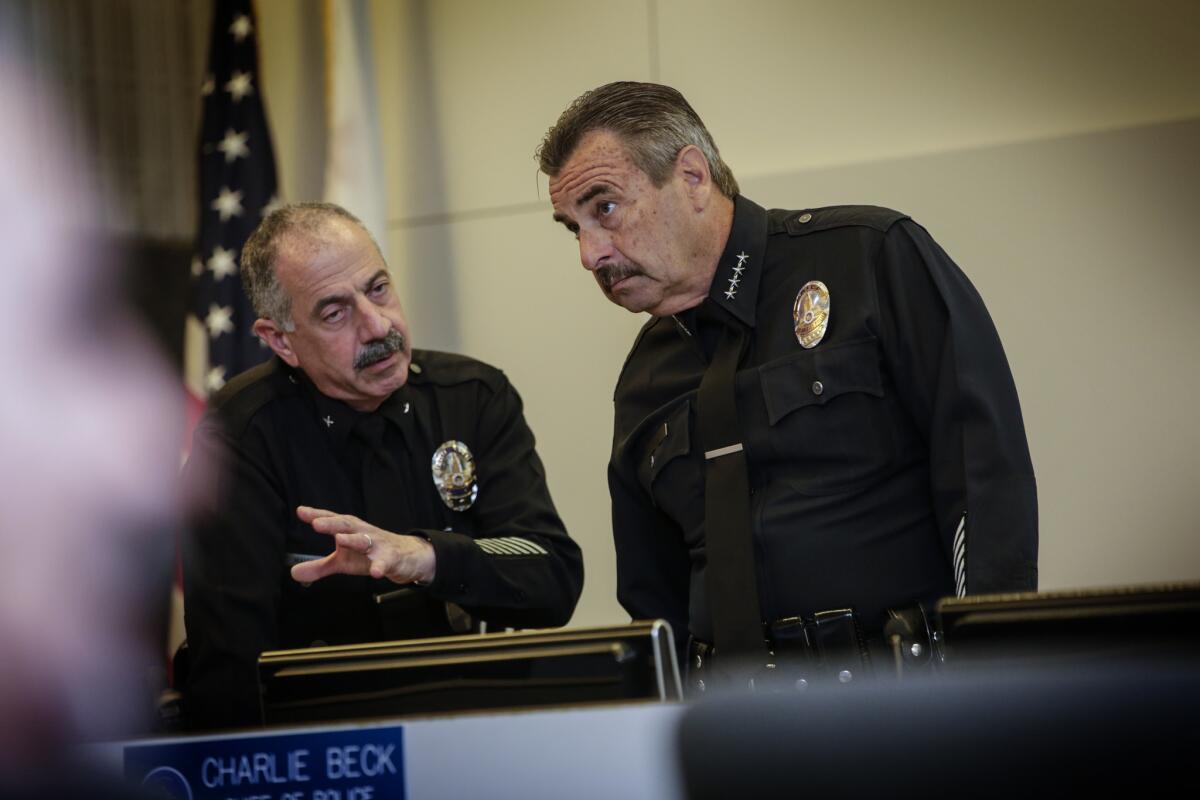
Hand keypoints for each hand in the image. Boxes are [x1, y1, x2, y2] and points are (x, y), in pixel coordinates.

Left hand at [289, 505, 436, 585]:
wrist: (407, 556)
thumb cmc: (370, 554)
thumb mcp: (343, 562)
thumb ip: (319, 566)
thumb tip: (293, 573)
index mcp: (350, 531)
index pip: (332, 521)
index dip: (317, 515)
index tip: (301, 512)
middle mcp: (363, 533)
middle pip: (347, 525)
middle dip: (332, 523)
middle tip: (316, 523)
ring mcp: (378, 544)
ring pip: (365, 540)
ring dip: (353, 539)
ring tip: (340, 540)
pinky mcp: (391, 558)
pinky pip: (385, 562)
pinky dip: (380, 566)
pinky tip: (376, 572)